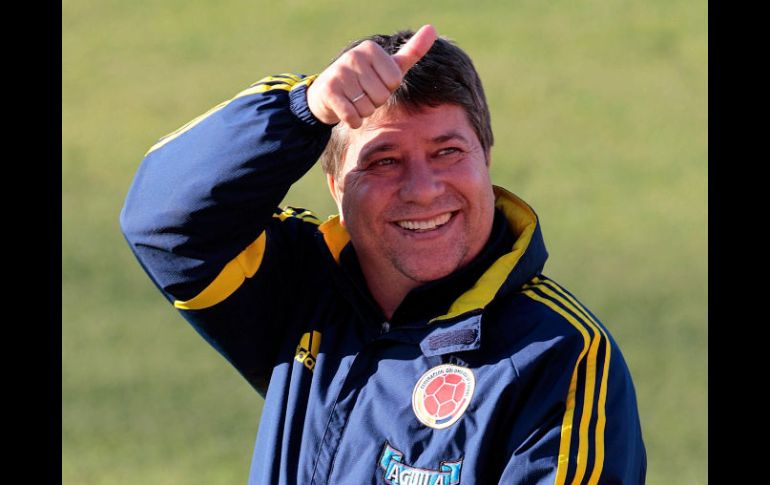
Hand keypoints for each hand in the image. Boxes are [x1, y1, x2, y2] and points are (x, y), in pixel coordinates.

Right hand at [307, 24, 437, 128]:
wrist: (326, 94)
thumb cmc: (364, 80)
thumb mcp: (389, 65)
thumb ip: (412, 51)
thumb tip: (432, 29)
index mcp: (371, 49)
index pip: (394, 81)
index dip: (387, 89)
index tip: (374, 83)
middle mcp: (354, 56)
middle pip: (381, 95)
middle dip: (374, 101)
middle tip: (361, 93)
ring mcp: (339, 73)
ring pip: (367, 107)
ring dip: (362, 111)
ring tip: (353, 100)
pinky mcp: (329, 91)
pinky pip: (352, 116)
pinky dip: (352, 120)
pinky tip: (345, 111)